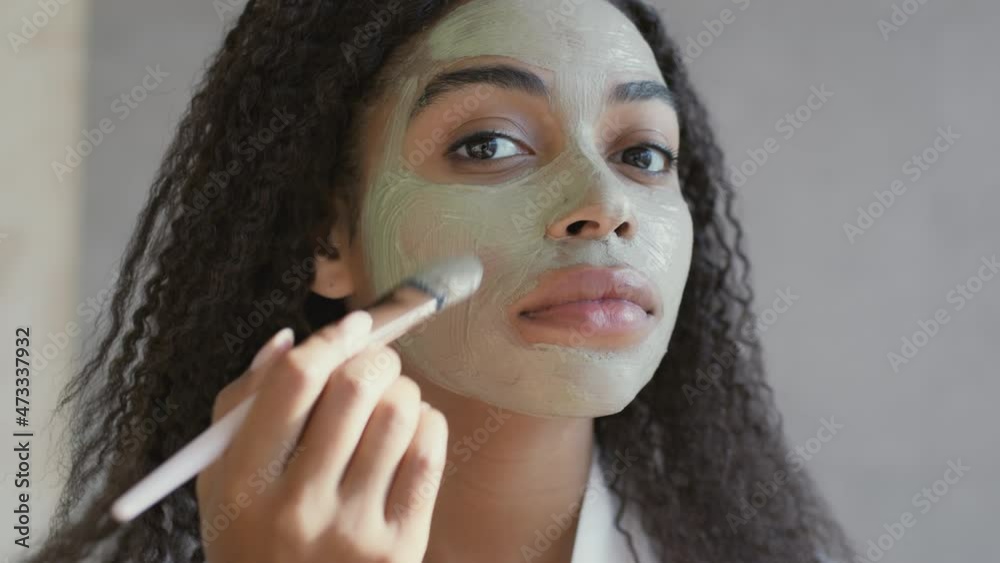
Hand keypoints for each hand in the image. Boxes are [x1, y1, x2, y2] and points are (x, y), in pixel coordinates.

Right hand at [196, 311, 447, 562]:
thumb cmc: (255, 537)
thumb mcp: (222, 481)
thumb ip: (242, 406)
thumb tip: (289, 339)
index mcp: (243, 483)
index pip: (294, 382)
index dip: (330, 338)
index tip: (353, 324)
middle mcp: (298, 507)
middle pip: (354, 389)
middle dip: (375, 357)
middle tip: (375, 361)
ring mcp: (352, 529)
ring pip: (398, 415)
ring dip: (402, 390)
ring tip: (391, 400)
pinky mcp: (399, 546)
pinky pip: (429, 455)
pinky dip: (427, 424)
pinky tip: (411, 431)